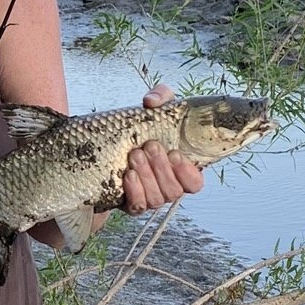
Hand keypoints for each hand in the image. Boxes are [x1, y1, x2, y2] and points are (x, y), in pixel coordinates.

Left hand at [122, 83, 203, 214]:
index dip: (188, 173)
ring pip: (157, 199)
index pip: (195, 184)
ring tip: (135, 155)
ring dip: (146, 176)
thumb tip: (151, 101)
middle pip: (174, 191)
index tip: (175, 154)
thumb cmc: (142, 127)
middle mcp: (168, 187)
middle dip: (161, 168)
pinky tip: (128, 175)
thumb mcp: (155, 108)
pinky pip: (137, 207)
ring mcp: (150, 198)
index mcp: (181, 169)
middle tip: (149, 146)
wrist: (108, 145)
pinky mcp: (131, 204)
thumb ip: (161, 96)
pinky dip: (134, 192)